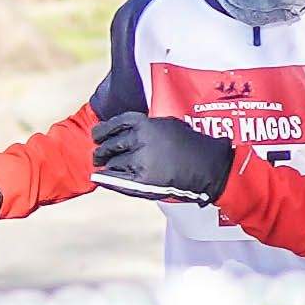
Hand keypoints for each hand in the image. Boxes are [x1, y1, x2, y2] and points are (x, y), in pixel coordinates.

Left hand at [92, 109, 235, 202]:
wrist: (207, 166)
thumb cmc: (191, 144)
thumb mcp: (168, 124)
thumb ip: (147, 126)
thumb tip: (126, 131)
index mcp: (145, 123)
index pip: (115, 124)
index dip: (102, 130)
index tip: (96, 134)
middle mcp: (140, 140)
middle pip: (110, 144)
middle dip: (101, 150)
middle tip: (98, 154)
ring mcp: (140, 161)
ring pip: (113, 162)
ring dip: (108, 165)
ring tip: (104, 166)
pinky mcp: (142, 181)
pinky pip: (117, 180)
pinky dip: (107, 179)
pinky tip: (100, 178)